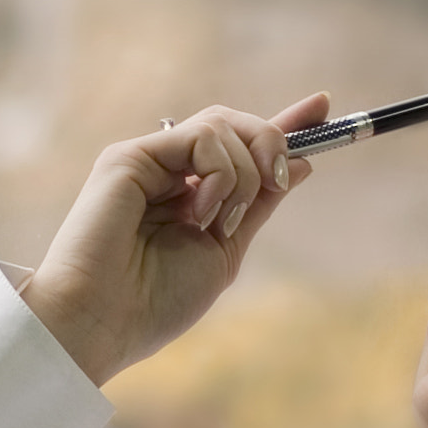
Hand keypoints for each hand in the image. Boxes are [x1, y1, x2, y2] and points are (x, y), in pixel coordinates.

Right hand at [20, 93, 328, 384]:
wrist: (104, 322)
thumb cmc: (155, 302)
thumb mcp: (225, 250)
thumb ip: (257, 204)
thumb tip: (301, 165)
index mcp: (189, 196)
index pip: (240, 148)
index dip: (283, 125)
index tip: (323, 105)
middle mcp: (167, 172)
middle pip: (236, 125)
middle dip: (273, 143)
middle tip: (279, 182)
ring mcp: (148, 161)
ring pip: (223, 126)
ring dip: (243, 175)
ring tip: (220, 222)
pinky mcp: (129, 156)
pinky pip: (200, 137)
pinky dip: (219, 173)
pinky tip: (199, 212)